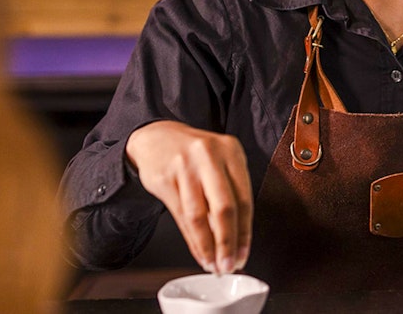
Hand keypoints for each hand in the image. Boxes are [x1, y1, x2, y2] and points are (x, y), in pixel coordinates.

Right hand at [126, 120, 251, 274]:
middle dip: (228, 243)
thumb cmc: (195, 155)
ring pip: (199, 216)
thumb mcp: (219, 163)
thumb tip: (238, 240)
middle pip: (224, 208)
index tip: (244, 254)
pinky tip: (198, 252)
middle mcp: (210, 156)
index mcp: (232, 151)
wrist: (156, 137)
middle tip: (229, 264)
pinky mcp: (165, 178)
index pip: (244, 199)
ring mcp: (185, 166)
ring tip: (212, 264)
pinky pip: (181, 216)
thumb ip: (230, 194)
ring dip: (207, 246)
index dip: (245, 232)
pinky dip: (192, 239)